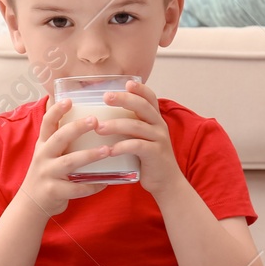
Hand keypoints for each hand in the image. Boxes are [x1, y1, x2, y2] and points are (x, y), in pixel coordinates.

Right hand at [17, 94, 116, 216]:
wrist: (31, 204)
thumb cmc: (47, 173)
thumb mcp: (48, 153)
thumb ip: (60, 138)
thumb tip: (85, 116)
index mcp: (43, 144)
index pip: (47, 123)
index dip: (56, 111)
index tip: (69, 100)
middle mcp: (43, 156)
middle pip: (59, 138)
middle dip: (76, 128)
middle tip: (95, 120)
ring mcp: (47, 174)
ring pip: (69, 162)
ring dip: (89, 155)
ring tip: (107, 150)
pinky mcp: (53, 191)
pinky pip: (76, 188)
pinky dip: (92, 185)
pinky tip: (106, 181)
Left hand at [90, 79, 181, 197]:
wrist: (166, 182)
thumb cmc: (148, 159)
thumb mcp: (142, 138)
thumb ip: (130, 125)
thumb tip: (102, 116)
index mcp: (155, 119)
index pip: (150, 97)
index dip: (139, 89)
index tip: (126, 83)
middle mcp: (159, 126)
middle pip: (142, 106)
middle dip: (123, 99)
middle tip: (105, 97)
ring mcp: (159, 139)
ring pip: (137, 126)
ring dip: (115, 125)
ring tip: (98, 128)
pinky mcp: (155, 154)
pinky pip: (137, 146)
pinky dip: (121, 147)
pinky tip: (109, 150)